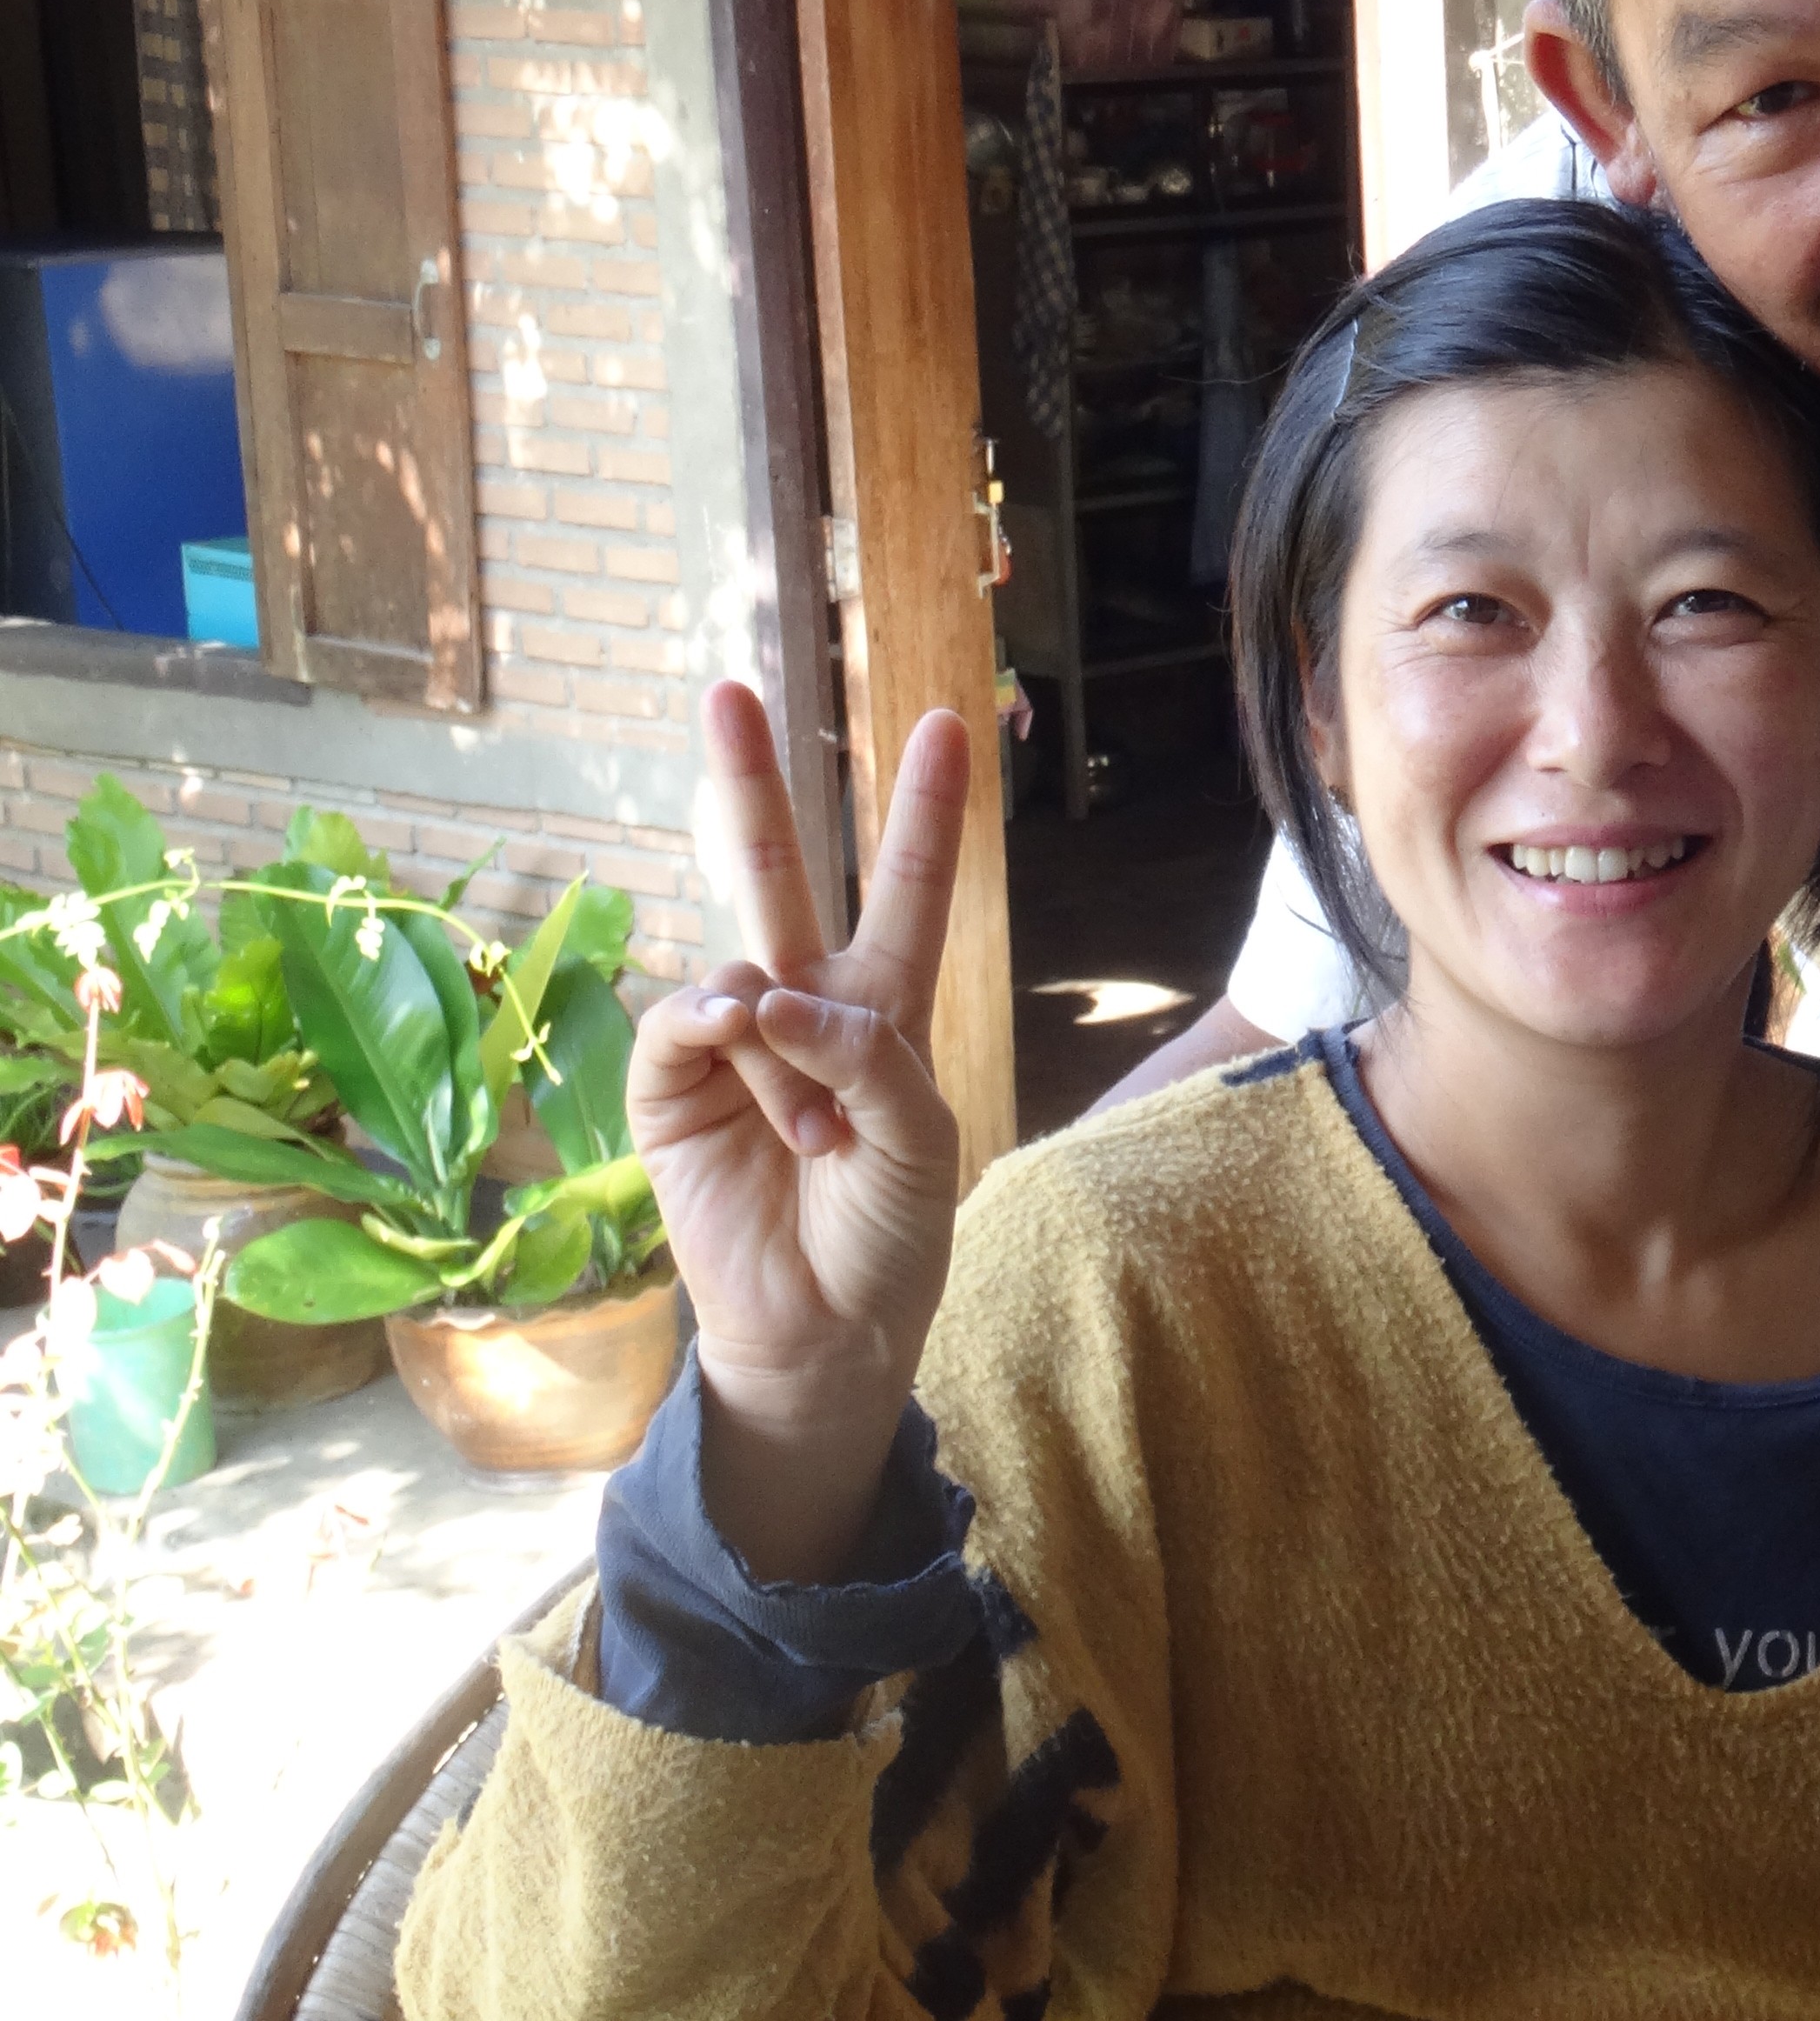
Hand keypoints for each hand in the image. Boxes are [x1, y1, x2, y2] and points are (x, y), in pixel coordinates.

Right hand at [629, 679, 970, 1583]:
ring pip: (739, 964)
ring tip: (812, 1133)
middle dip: (753, 785)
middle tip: (726, 690)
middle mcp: (803, 1011)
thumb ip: (866, 1053)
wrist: (825, 1330)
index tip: (949, 724)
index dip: (926, 815)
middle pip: (779, 876)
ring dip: (782, 1039)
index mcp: (883, 1015)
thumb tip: (765, 996)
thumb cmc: (890, 1238)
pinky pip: (687, 1022)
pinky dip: (722, 1039)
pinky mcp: (669, 1086)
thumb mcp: (919, 1140)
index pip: (908, 895)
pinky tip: (745, 1070)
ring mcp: (731, 1046)